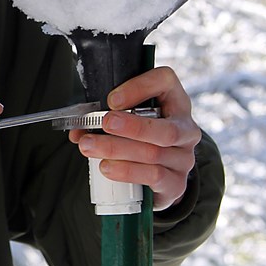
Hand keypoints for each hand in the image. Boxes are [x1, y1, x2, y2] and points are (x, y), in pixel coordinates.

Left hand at [67, 66, 199, 210]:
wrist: (161, 174)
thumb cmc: (141, 138)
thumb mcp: (129, 119)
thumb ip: (106, 118)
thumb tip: (78, 129)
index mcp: (174, 101)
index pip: (165, 81)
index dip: (140, 87)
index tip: (112, 100)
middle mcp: (186, 129)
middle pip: (166, 128)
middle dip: (132, 126)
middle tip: (105, 123)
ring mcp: (183, 158)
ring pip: (154, 154)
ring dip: (117, 150)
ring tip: (89, 147)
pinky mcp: (177, 183)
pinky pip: (154, 177)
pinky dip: (127, 172)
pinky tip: (107, 168)